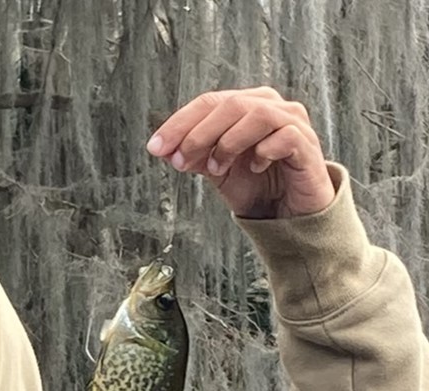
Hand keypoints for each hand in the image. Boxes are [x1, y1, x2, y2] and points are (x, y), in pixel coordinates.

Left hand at [147, 87, 334, 218]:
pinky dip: (264, 151)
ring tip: (216, 168)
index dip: (179, 123)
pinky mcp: (307, 144)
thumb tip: (164, 150)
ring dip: (229, 141)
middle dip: (198, 133)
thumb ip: (195, 157)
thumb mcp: (218, 172)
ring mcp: (292, 121)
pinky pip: (285, 136)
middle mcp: (270, 106)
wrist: (290, 215)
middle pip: (230, 104)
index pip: (208, 103)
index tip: (155, 147)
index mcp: (246, 106)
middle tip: (180, 161)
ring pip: (257, 114)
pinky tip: (256, 168)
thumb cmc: (258, 187)